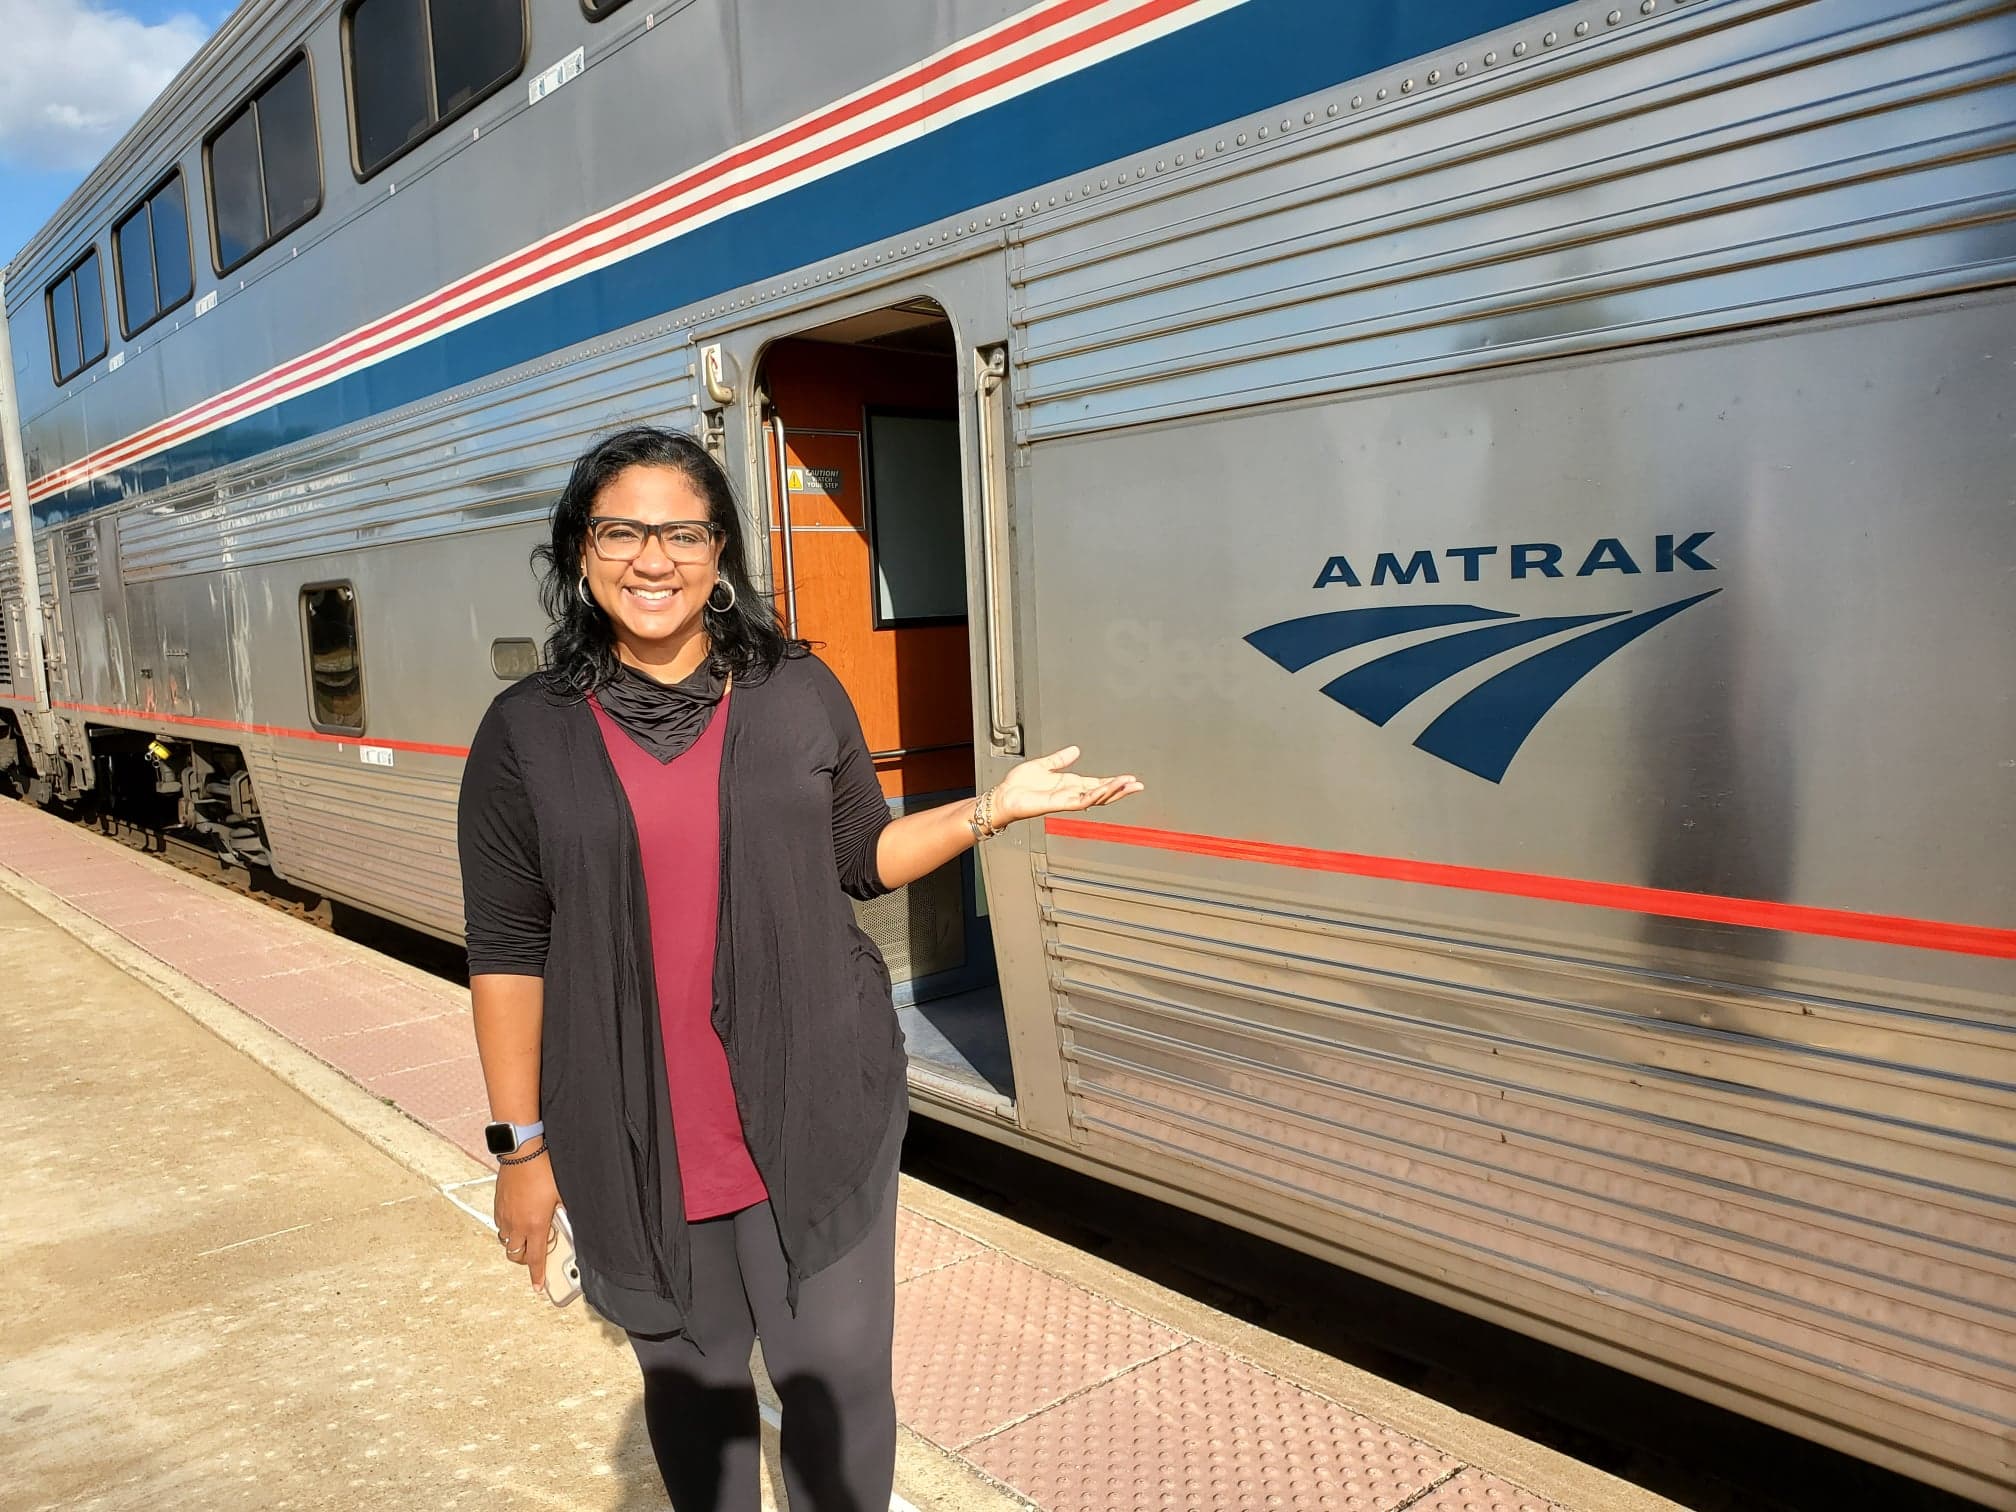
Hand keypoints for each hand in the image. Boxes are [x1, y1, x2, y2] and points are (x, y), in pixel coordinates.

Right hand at [494, 1149, 561, 1292]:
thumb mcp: (562, 1195)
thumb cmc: (545, 1171)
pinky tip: (518, 1218)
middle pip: (516, 1255)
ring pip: (506, 1242)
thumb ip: (564, 1213)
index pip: (535, 1259)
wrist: (522, 1153)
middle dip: (524, 1260)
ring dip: (516, 1244)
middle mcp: (517, 1224)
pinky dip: (508, 1229)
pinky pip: (500, 1226)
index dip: (537, 1276)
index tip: (538, 1288)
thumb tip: (570, 1222)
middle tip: (534, 1255)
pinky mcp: (498, 1206)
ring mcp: (505, 1215)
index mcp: (536, 1225)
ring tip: (527, 1236)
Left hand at [992, 746, 1143, 826]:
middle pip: (1102, 792)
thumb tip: (1075, 750)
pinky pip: (1080, 801)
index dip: (1114, 782)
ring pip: (1096, 797)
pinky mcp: (1058, 804)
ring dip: (1112, 791)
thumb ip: (1060, 759)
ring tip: (1128, 784)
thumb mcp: (1043, 765)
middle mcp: (1070, 793)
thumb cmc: (1018, 786)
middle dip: (1120, 789)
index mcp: (1068, 784)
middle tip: (1138, 785)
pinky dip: (1095, 795)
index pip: (1097, 783)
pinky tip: (1105, 789)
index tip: (1129, 778)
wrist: (1003, 796)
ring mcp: (1066, 800)